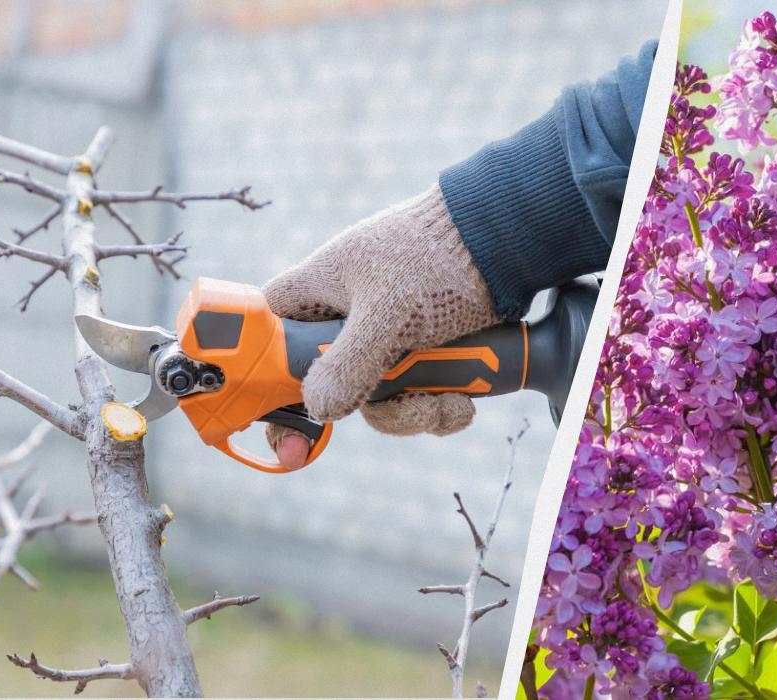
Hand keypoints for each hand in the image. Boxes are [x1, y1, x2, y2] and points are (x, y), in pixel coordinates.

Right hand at [261, 185, 498, 467]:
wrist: (509, 244)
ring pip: (379, 399)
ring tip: (450, 402)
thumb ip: (347, 363)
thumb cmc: (437, 260)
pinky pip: (415, 398)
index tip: (282, 418)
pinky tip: (463, 401)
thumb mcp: (388, 313)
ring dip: (416, 412)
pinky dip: (439, 407)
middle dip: (372, 407)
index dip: (267, 375)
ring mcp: (386, 337)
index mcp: (319, 290)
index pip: (269, 333)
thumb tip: (317, 409)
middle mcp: (347, 316)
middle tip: (400, 411)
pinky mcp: (424, 352)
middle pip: (331, 384)